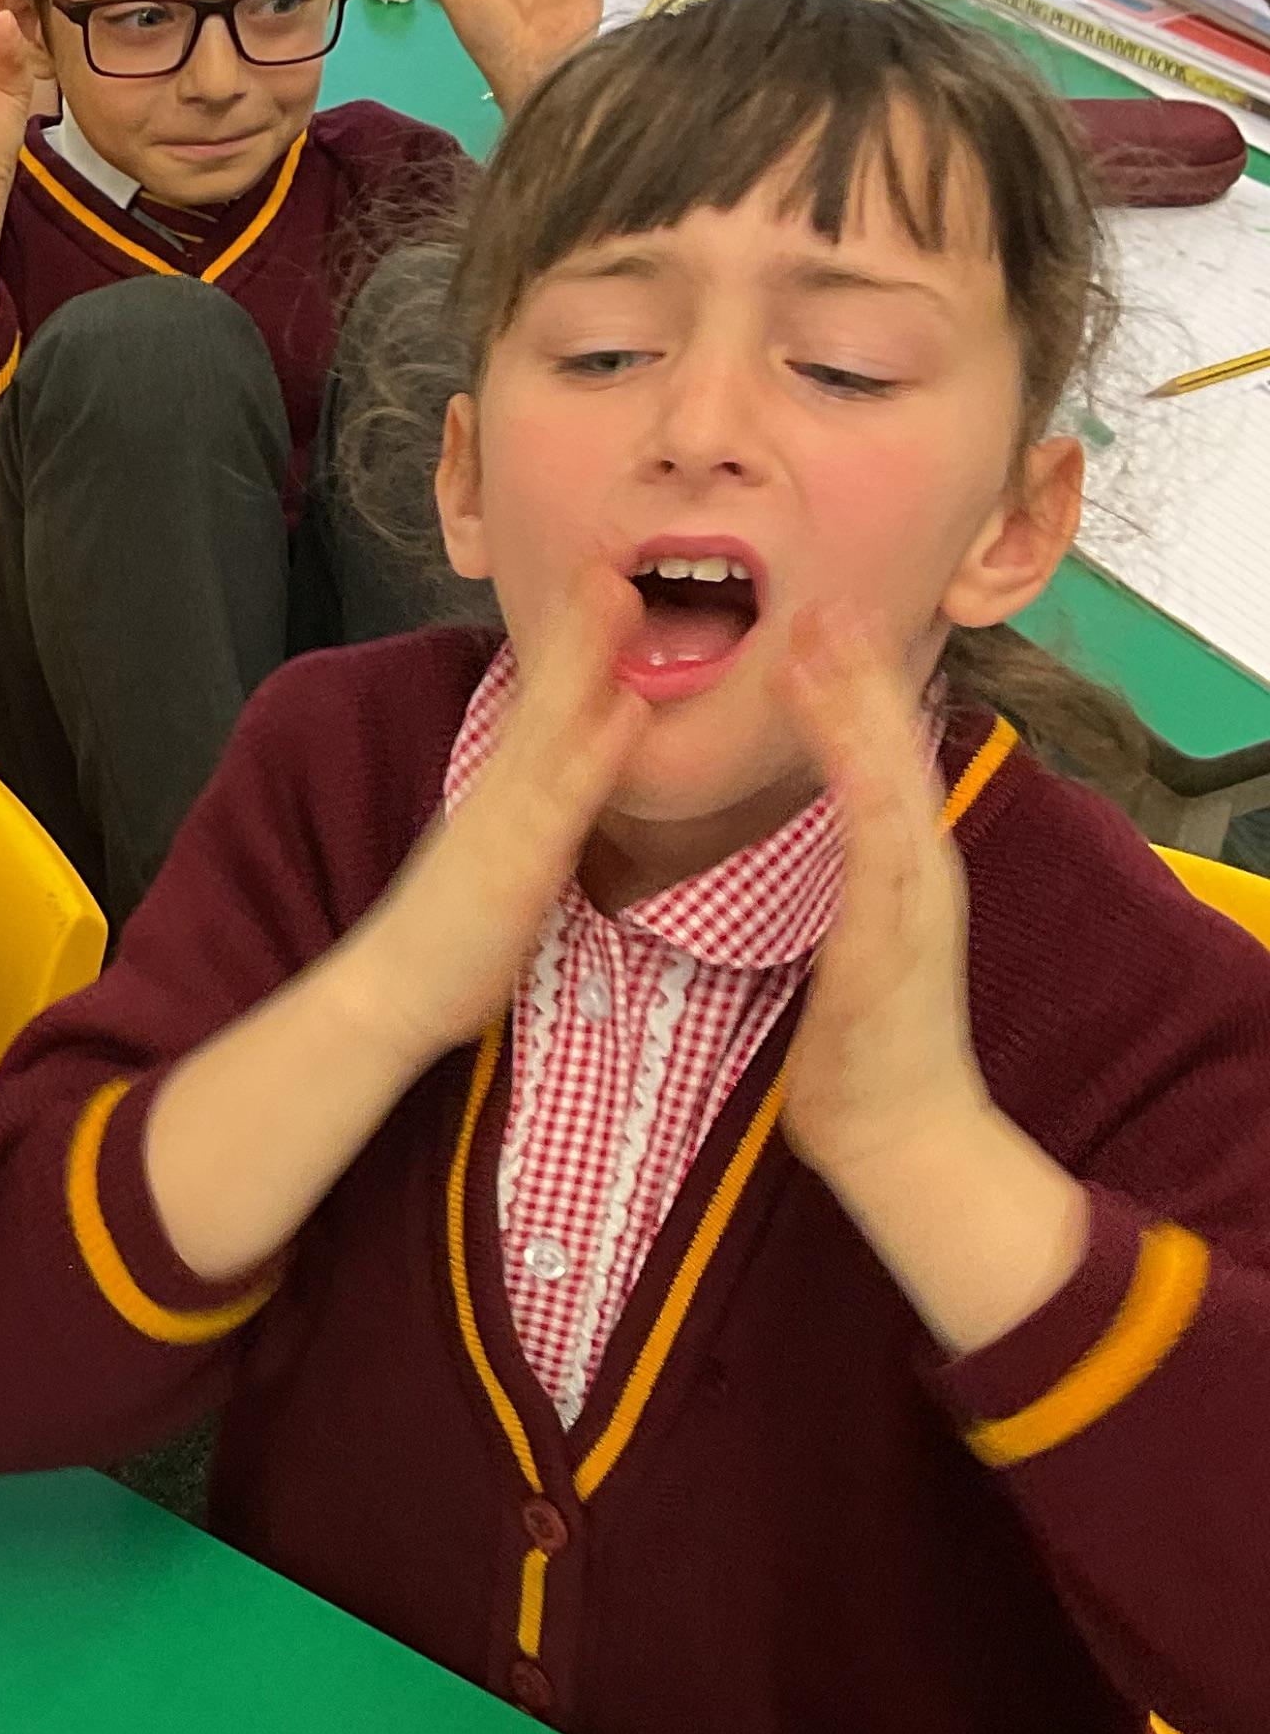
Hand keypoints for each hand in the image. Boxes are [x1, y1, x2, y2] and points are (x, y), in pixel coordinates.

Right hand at [344, 560, 646, 1063]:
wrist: (389, 992)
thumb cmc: (451, 935)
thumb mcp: (497, 856)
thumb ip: (530, 812)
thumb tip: (565, 776)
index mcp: (501, 789)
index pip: (539, 700)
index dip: (571, 637)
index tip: (602, 573)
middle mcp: (500, 788)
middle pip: (544, 690)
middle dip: (579, 620)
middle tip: (616, 547)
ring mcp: (505, 820)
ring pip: (551, 725)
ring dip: (585, 656)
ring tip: (622, 589)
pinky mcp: (516, 865)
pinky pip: (562, 801)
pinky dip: (594, 751)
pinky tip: (626, 708)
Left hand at [776, 612, 1085, 1348]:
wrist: (896, 1133)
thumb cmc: (857, 1046)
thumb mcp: (839, 939)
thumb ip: (836, 879)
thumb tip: (818, 836)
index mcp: (891, 867)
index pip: (870, 759)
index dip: (848, 692)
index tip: (818, 626)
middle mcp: (915, 870)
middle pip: (891, 751)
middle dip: (862, 676)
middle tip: (828, 600)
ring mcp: (915, 902)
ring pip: (893, 784)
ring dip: (866, 713)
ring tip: (834, 645)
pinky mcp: (900, 942)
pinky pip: (885, 855)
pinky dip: (871, 798)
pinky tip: (857, 755)